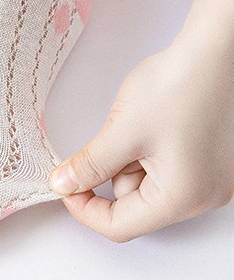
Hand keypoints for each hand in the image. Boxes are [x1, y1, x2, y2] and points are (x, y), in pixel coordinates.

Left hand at [49, 16, 233, 241]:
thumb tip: (64, 183)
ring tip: (143, 120)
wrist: (215, 52)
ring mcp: (211, 180)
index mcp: (181, 199)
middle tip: (118, 134)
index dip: (84, 208)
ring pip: (149, 184)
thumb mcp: (122, 129)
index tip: (65, 184)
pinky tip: (156, 121)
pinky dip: (150, 150)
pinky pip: (168, 168)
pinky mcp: (211, 162)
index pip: (120, 226)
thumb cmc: (179, 85)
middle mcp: (203, 198)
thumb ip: (90, 164)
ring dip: (133, 158)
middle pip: (136, 204)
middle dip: (114, 171)